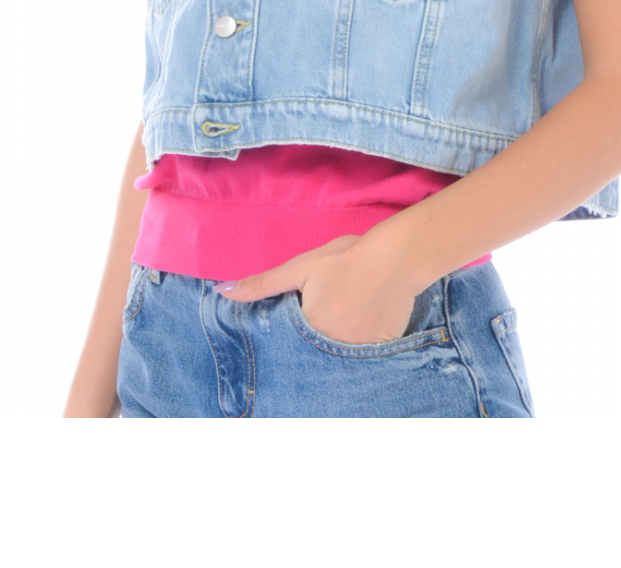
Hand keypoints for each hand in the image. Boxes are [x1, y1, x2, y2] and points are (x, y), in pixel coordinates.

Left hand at [213, 233, 418, 344]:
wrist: (398, 257)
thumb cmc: (346, 258)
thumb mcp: (300, 267)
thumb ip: (261, 284)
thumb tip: (222, 291)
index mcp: (308, 330)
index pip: (287, 349)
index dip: (288, 341)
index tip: (295, 331)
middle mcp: (332, 350)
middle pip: (311, 359)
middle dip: (309, 351)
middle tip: (322, 324)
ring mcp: (358, 354)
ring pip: (336, 363)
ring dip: (332, 355)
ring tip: (340, 328)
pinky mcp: (380, 353)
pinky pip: (362, 361)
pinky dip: (357, 352)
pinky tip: (360, 330)